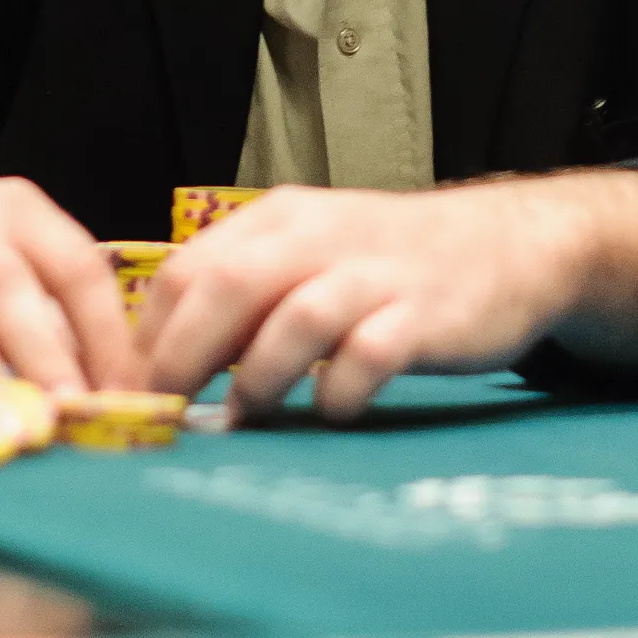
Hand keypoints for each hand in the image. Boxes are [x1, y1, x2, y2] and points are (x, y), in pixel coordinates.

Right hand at [0, 173, 139, 393]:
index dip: (103, 330)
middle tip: (70, 409)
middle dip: (44, 352)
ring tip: (9, 415)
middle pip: (9, 285)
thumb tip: (108, 387)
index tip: (124, 390)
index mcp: (15, 209)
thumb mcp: (1, 252)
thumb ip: (49, 305)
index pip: (73, 264)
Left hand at [135, 179, 595, 422]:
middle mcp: (319, 237)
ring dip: (257, 376)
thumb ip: (245, 301)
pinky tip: (333, 410)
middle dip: (183, 355)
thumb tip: (167, 370)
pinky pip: (372, 352)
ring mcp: (374, 274)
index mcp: (278, 220)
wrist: (507, 242)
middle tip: (163, 415)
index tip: (131, 395)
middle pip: (227, 285)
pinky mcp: (425, 313)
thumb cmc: (387, 264)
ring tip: (244, 418)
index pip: (186, 269)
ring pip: (295, 315)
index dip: (148, 336)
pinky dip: (342, 388)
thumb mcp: (308, 257)